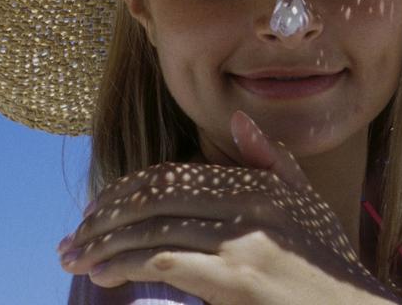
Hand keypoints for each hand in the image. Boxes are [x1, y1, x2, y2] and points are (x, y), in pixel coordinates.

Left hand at [57, 110, 398, 303]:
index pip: (176, 175)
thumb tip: (239, 120)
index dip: (129, 189)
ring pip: (154, 229)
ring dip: (106, 243)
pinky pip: (165, 262)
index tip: (100, 208)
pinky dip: (127, 265)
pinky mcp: (236, 280)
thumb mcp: (306, 200)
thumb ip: (272, 159)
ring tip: (78, 258)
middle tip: (76, 237)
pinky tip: (106, 274)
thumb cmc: (326, 261)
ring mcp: (243, 241)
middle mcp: (250, 203)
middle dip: (107, 217)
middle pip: (157, 198)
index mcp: (261, 184)